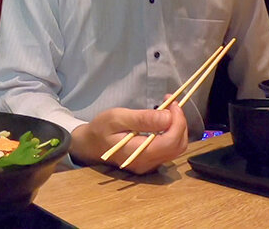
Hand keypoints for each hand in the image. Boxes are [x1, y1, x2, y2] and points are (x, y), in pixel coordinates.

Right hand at [70, 103, 187, 173]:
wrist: (89, 146)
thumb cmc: (100, 129)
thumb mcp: (116, 118)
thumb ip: (141, 119)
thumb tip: (167, 117)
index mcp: (139, 153)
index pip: (171, 141)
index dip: (178, 121)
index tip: (172, 103)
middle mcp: (147, 164)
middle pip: (178, 146)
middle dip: (180, 123)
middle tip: (171, 104)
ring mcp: (150, 165)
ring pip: (176, 148)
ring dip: (177, 128)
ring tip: (167, 110)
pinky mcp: (150, 163)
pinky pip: (169, 149)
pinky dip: (171, 134)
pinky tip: (162, 122)